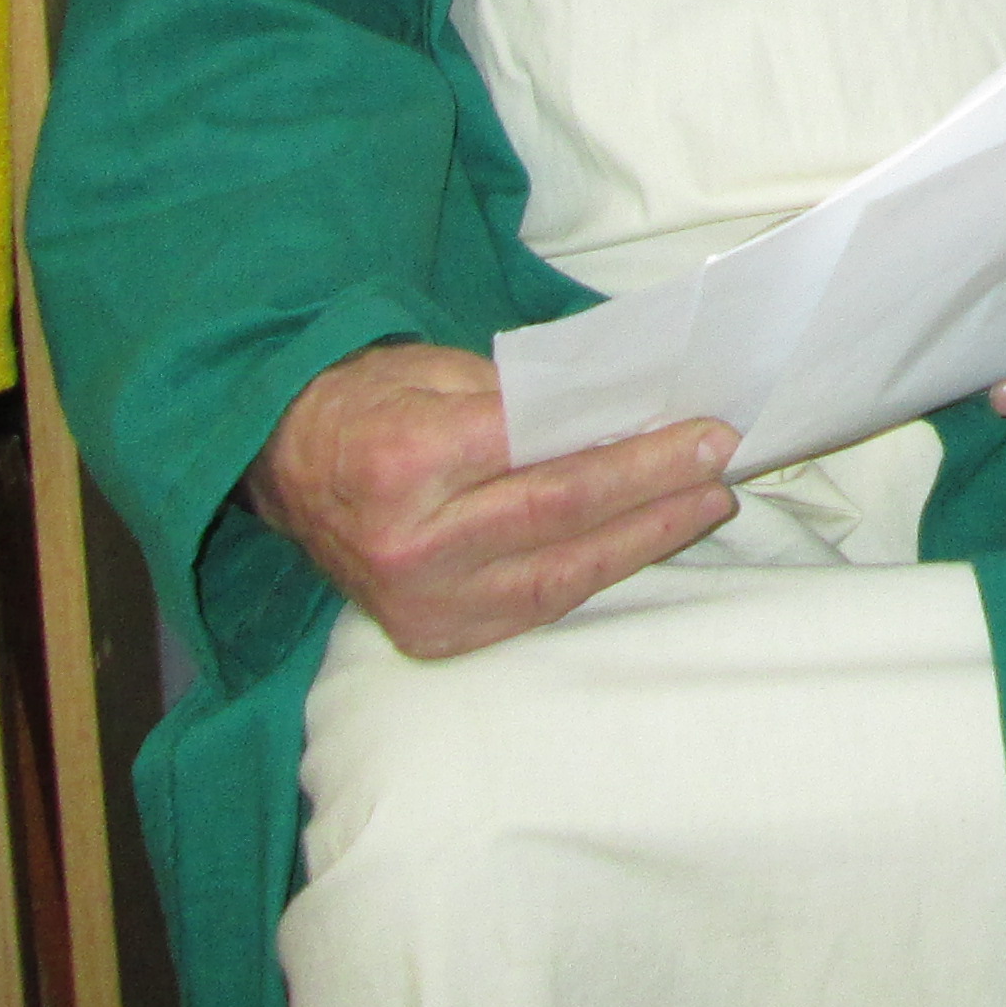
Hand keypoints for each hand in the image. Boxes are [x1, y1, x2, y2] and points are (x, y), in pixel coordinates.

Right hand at [246, 341, 736, 660]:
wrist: (285, 471)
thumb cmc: (369, 403)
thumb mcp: (434, 369)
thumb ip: (524, 397)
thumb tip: (628, 414)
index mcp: (401, 461)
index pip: (538, 452)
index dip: (629, 445)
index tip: (701, 427)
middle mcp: (407, 543)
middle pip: (558, 515)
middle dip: (652, 487)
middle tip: (720, 460)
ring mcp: (418, 603)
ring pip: (559, 575)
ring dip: (644, 539)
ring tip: (705, 504)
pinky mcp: (431, 637)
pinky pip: (536, 607)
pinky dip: (598, 573)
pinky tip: (645, 543)